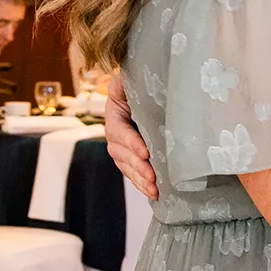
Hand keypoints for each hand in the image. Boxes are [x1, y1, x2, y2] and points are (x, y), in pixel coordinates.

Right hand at [104, 73, 157, 200]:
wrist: (143, 95)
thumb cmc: (138, 87)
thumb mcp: (130, 81)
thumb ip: (126, 81)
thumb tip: (124, 77)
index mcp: (114, 115)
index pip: (121, 131)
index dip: (132, 143)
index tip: (145, 152)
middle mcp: (114, 134)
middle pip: (122, 154)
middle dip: (137, 166)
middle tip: (152, 176)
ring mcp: (121, 149)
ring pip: (127, 167)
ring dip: (140, 180)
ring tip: (154, 190)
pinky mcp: (131, 159)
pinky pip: (133, 174)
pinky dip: (142, 185)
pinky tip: (155, 194)